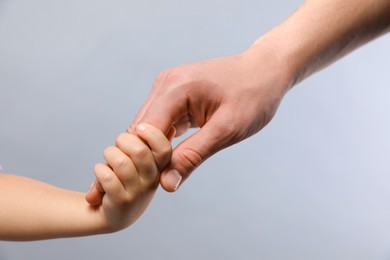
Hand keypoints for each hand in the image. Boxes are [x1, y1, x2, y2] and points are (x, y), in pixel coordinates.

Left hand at [86, 123, 171, 230]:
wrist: (115, 215)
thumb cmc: (126, 179)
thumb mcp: (141, 160)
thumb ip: (149, 144)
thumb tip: (169, 129)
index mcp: (160, 166)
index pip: (164, 148)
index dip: (152, 134)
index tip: (139, 128)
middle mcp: (153, 180)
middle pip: (140, 151)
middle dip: (122, 141)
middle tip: (118, 146)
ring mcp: (139, 193)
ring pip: (121, 163)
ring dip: (109, 155)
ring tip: (107, 161)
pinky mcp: (122, 203)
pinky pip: (108, 178)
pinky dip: (99, 170)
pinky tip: (101, 173)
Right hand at [129, 46, 291, 191]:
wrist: (265, 71)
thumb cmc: (253, 95)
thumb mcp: (227, 129)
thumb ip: (193, 155)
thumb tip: (166, 183)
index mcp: (175, 88)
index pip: (145, 132)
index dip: (148, 160)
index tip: (157, 183)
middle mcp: (165, 85)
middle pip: (140, 130)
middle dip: (147, 157)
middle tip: (159, 181)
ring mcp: (167, 88)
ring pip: (147, 128)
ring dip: (154, 151)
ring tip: (167, 169)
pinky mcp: (174, 96)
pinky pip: (160, 123)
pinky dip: (163, 142)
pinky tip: (172, 157)